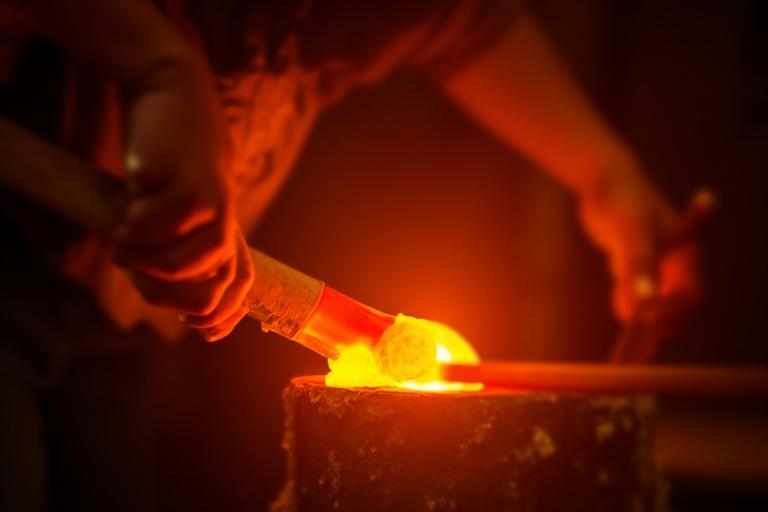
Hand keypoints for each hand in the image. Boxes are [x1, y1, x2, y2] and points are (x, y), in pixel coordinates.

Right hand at [112, 55, 252, 340]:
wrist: (174, 99)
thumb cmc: (168, 167)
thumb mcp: (178, 214)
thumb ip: (177, 256)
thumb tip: (187, 314)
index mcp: (228, 236)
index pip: (238, 293)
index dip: (219, 318)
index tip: (192, 325)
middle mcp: (227, 229)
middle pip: (207, 294)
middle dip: (164, 295)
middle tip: (134, 269)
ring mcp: (215, 210)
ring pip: (177, 267)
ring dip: (141, 260)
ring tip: (123, 238)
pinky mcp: (193, 189)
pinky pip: (154, 232)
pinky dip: (131, 229)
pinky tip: (124, 211)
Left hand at [577, 164, 711, 338]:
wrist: (602, 178)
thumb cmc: (622, 200)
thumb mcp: (630, 232)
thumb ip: (638, 265)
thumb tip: (642, 303)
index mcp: (685, 253)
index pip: (691, 297)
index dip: (674, 314)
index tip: (648, 323)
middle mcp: (674, 258)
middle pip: (676, 304)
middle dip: (660, 319)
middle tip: (638, 332)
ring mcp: (654, 260)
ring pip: (655, 300)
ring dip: (643, 312)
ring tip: (623, 310)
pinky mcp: (634, 261)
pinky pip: (637, 291)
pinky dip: (628, 301)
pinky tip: (616, 296)